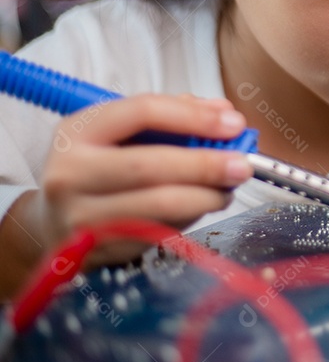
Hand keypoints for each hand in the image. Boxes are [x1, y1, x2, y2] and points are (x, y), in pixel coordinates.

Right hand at [22, 94, 251, 270]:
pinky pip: (156, 232)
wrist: (52, 223)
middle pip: (150, 165)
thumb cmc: (102, 166)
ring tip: (226, 190)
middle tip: (242, 165)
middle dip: (206, 165)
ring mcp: (78, 216)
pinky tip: (202, 208)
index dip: (195, 117)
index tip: (234, 124)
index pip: (142, 112)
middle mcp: (69, 173)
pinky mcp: (94, 251)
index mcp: (77, 130)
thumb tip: (224, 111)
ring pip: (158, 205)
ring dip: (205, 197)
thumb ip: (172, 115)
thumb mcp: (123, 133)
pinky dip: (189, 219)